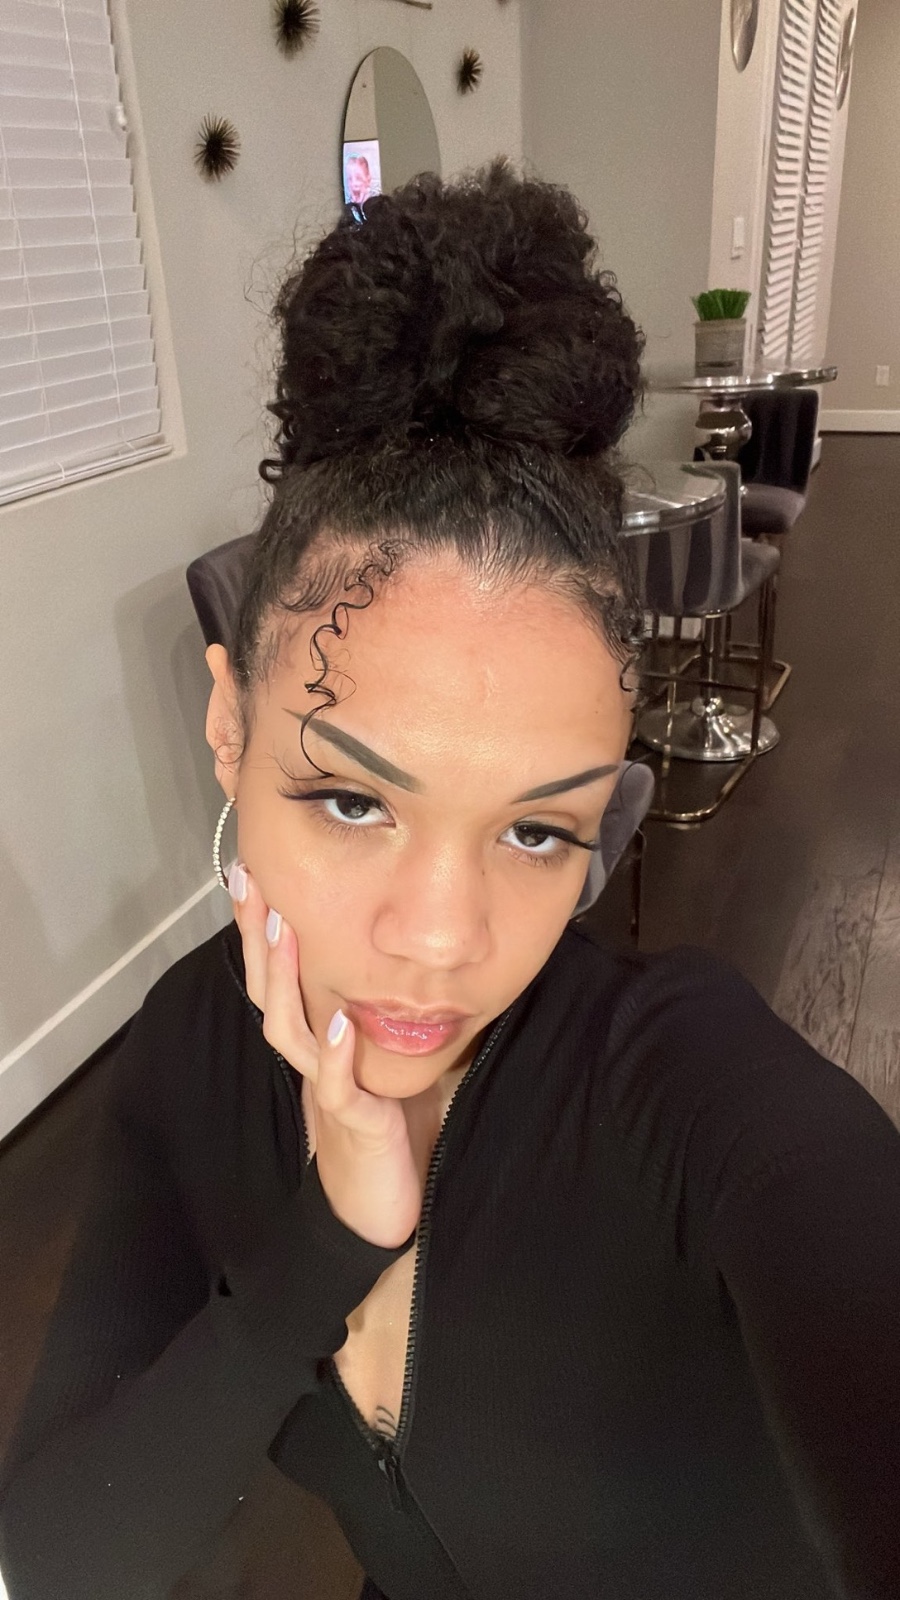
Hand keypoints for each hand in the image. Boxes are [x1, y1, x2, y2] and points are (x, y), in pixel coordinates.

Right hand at [228, 862, 421, 1249]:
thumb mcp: (378, 1051)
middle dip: (258, 936)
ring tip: (285, 930)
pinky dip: (335, 1053)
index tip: (253, 872)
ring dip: (285, 978)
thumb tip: (388, 945)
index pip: (278, 974)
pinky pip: (337, 1084)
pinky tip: (338, 1022)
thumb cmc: (385, 1124)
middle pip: (269, 989)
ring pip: (290, 1028)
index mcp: (313, 1036)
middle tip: (252, 881)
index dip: (261, 926)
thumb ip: (373, 1006)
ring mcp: (324, 1087)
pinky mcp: (352, 1121)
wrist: (378, 1206)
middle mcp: (309, 1056)